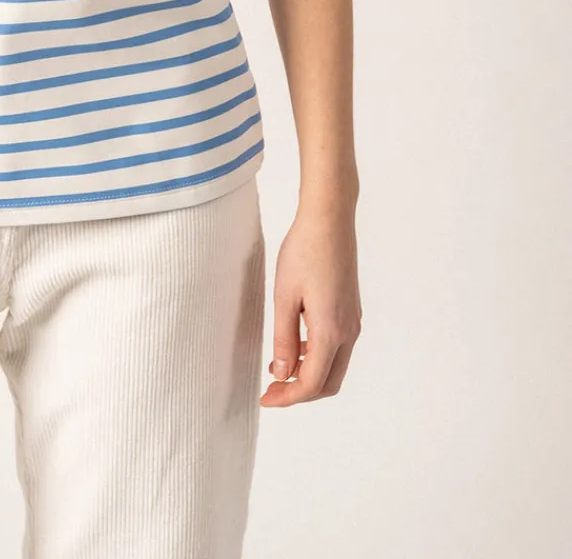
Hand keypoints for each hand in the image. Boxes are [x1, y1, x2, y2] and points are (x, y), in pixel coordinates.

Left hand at [261, 204, 361, 405]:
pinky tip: (295, 346)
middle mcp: (348, 332)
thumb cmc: (304, 251)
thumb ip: (283, 339)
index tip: (265, 399)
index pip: (312, 383)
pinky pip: (337, 348)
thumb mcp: (284, 296)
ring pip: (335, 367)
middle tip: (272, 390)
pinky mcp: (351, 311)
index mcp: (330, 331)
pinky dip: (317, 357)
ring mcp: (353, 322)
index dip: (288, 397)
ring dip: (309, 375)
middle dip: (300, 392)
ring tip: (278, 369)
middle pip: (328, 383)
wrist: (330, 220)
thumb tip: (282, 374)